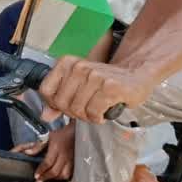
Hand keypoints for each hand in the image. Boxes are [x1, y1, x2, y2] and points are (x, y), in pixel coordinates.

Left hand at [12, 123, 75, 181]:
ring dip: (56, 179)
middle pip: (55, 170)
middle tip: (39, 181)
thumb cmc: (60, 135)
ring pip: (64, 174)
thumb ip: (37, 146)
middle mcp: (64, 155)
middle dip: (46, 177)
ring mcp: (72, 160)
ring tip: (49, 179)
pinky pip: (75, 174)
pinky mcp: (76, 163)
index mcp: (56, 147)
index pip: (48, 162)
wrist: (76, 132)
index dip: (41, 170)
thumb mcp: (47, 137)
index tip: (35, 176)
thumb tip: (27, 153)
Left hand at [39, 57, 154, 122]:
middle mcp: (79, 67)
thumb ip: (59, 100)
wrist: (136, 73)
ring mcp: (95, 76)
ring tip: (97, 109)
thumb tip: (45, 115)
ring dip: (88, 116)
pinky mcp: (110, 87)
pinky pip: (94, 112)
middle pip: (61, 103)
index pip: (45, 91)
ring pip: (77, 110)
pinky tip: (105, 110)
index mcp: (67, 63)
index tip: (68, 104)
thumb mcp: (79, 86)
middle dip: (73, 113)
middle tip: (87, 109)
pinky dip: (99, 117)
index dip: (55, 104)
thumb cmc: (107, 80)